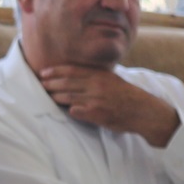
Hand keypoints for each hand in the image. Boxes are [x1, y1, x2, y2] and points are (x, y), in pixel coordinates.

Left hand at [37, 65, 179, 146]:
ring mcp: (95, 99)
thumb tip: (76, 75)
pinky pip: (76, 111)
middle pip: (66, 83)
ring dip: (55, 98)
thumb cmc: (126, 96)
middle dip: (50, 84)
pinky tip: (65, 110)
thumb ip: (95, 76)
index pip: (71, 70)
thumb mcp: (112, 80)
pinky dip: (69, 110)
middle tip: (40, 85)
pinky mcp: (96, 113)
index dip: (55, 71)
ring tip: (47, 97)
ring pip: (68, 97)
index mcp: (99, 74)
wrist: (143, 110)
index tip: (43, 73)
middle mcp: (96, 85)